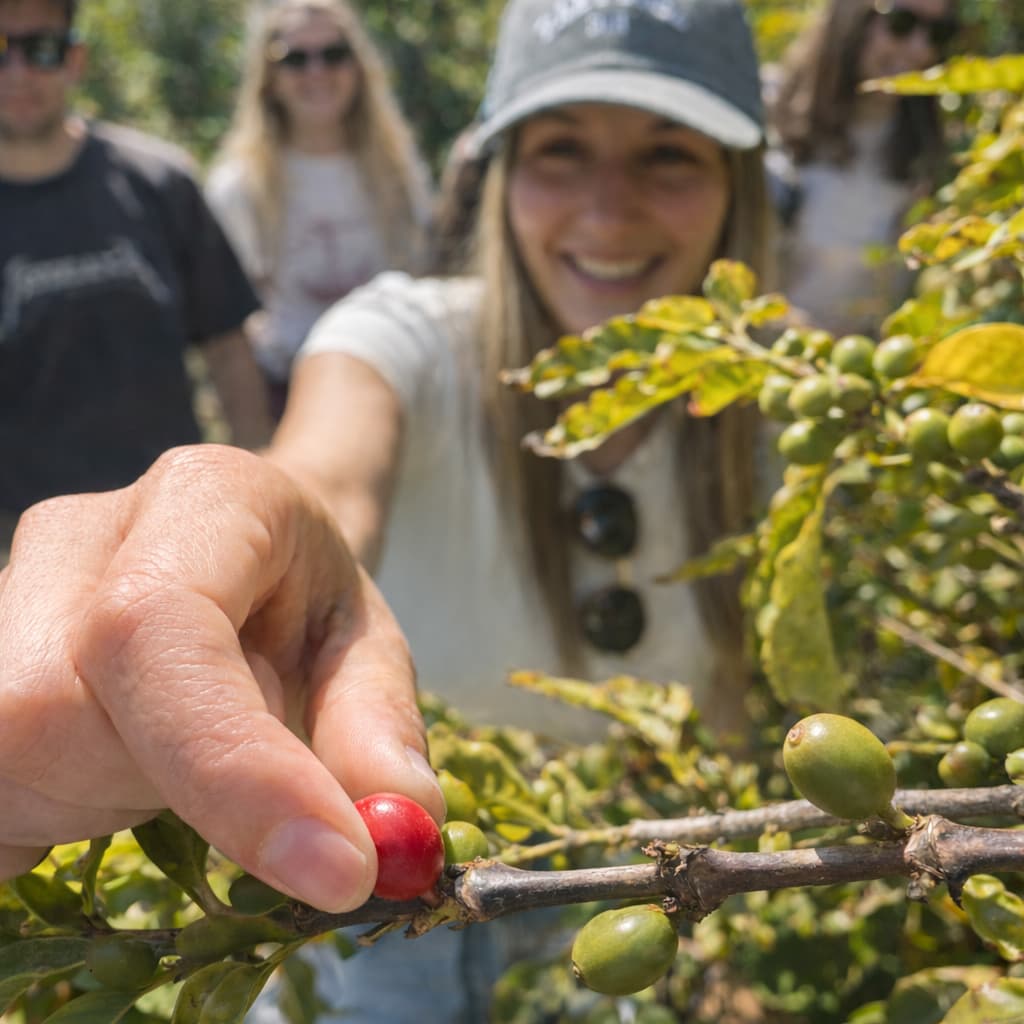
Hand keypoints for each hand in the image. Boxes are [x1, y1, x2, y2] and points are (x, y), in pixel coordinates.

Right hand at [0, 446, 442, 910]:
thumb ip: (378, 729)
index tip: (336, 868)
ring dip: (90, 805)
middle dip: (140, 787)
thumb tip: (396, 831)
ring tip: (164, 759)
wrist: (251, 557)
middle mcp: (81, 534)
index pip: (161, 628)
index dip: (231, 767)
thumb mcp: (366, 650)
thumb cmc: (306, 603)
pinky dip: (41, 818)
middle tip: (219, 773)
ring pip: (2, 756)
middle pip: (45, 708)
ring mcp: (12, 587)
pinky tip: (106, 776)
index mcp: (207, 501)